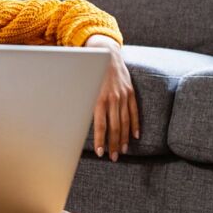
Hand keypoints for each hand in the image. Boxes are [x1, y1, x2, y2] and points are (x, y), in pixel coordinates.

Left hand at [86, 34, 138, 161]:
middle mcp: (113, 99)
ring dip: (124, 138)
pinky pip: (134, 111)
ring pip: (125, 122)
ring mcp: (124, 96)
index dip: (101, 140)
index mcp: (99, 99)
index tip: (100, 153)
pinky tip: (136, 136)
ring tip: (122, 150)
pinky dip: (135, 124)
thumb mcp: (85, 88)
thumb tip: (77, 122)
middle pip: (114, 127)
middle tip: (114, 158)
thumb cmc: (91, 73)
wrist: (107, 55)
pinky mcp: (131, 92)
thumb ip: (84, 104)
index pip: (101, 125)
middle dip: (113, 144)